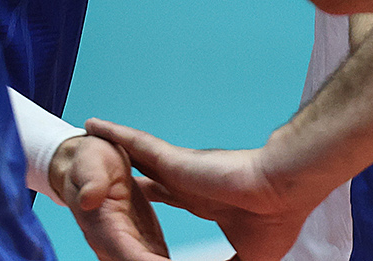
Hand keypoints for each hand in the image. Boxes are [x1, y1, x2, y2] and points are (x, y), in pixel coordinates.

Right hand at [51, 134, 169, 260]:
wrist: (85, 166)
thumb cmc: (87, 162)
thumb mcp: (89, 164)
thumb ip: (91, 182)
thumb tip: (89, 199)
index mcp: (105, 227)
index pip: (130, 255)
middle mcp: (116, 244)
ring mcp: (129, 246)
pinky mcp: (142, 242)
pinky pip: (156, 260)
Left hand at [84, 118, 323, 260]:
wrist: (284, 188)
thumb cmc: (276, 218)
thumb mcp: (248, 256)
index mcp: (205, 200)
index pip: (171, 198)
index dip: (151, 203)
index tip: (132, 212)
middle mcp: (188, 182)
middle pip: (148, 177)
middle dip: (126, 178)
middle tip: (101, 180)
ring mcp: (179, 169)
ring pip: (137, 156)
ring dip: (114, 146)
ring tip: (88, 139)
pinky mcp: (174, 160)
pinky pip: (135, 144)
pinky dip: (114, 133)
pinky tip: (92, 124)